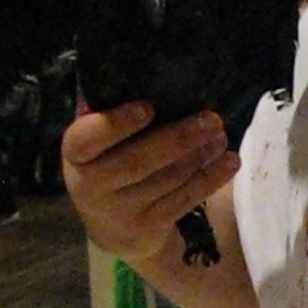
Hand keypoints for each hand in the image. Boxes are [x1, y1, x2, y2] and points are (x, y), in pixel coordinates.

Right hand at [62, 101, 237, 266]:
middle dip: (178, 139)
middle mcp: (92, 186)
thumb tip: (148, 77)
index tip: (148, 107)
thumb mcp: (98, 146)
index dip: (115, 124)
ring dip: (199, 155)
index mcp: (77, 155)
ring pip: (166, 180)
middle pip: (137, 162)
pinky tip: (230, 162)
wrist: (112, 230)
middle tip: (211, 118)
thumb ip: (111, 116)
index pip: (86, 139)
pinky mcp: (148, 227)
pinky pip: (183, 201)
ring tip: (220, 134)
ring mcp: (120, 211)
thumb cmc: (108, 167)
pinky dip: (209, 179)